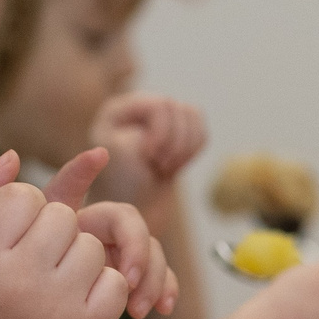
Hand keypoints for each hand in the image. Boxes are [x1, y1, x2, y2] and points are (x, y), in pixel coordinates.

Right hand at [0, 151, 130, 318]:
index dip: (21, 207)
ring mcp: (58, 305)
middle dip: (54, 228)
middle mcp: (20, 280)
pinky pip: (116, 280)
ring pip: (93, 247)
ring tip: (52, 278)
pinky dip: (103, 285)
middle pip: (62, 217)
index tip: (10, 231)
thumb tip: (14, 155)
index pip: (21, 196)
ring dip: (79, 255)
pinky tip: (74, 300)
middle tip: (35, 253)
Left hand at [44, 148, 176, 318]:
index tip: (98, 156)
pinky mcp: (127, 281)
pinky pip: (158, 275)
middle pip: (123, 218)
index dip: (82, 169)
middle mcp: (88, 230)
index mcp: (55, 219)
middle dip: (134, 244)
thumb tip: (12, 156)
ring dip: (152, 272)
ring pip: (147, 246)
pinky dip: (165, 287)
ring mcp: (112, 255)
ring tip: (138, 307)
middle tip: (128, 278)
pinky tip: (161, 307)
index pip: (70, 187)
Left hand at [89, 93, 207, 205]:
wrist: (133, 214)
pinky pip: (201, 130)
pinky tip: (176, 165)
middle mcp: (138, 108)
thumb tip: (157, 129)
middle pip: (177, 108)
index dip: (163, 132)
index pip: (158, 104)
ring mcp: (160, 118)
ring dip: (186, 147)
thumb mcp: (120, 158)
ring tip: (167, 167)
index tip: (150, 157)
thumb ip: (136, 137)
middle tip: (160, 166)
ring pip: (193, 115)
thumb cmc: (121, 187)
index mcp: (118, 110)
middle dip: (174, 142)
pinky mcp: (178, 131)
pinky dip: (194, 149)